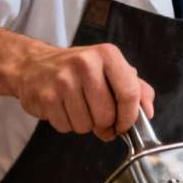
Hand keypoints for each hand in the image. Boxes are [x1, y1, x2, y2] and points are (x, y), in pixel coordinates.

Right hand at [15, 43, 154, 140]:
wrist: (34, 65)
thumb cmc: (78, 70)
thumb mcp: (110, 69)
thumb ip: (136, 88)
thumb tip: (147, 111)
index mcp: (106, 55)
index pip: (129, 93)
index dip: (129, 117)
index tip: (124, 125)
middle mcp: (85, 63)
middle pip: (107, 115)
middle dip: (105, 124)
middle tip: (97, 116)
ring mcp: (63, 80)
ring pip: (86, 125)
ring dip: (84, 124)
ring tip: (77, 107)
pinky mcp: (46, 96)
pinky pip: (66, 127)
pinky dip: (67, 124)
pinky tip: (62, 108)